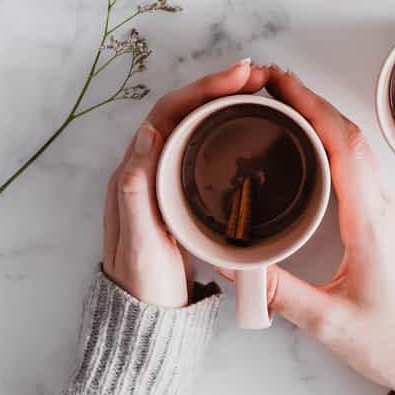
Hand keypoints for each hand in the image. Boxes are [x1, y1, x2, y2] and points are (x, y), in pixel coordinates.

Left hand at [103, 59, 270, 307]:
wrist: (147, 319)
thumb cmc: (142, 283)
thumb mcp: (139, 241)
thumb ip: (138, 191)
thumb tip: (147, 133)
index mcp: (135, 172)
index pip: (168, 113)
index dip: (202, 89)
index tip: (237, 77)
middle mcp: (148, 168)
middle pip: (184, 111)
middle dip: (218, 86)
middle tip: (257, 75)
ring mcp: (166, 178)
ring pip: (196, 125)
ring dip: (225, 102)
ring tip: (259, 89)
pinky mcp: (183, 192)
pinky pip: (204, 146)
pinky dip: (227, 127)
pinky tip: (249, 125)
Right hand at [236, 69, 394, 391]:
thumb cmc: (391, 342)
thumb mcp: (328, 323)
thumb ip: (279, 293)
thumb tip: (233, 266)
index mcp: (371, 222)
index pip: (343, 147)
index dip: (311, 107)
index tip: (279, 83)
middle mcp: (384, 207)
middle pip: (348, 135)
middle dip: (309, 100)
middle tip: (266, 81)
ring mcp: (388, 210)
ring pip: (356, 147)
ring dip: (320, 117)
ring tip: (279, 101)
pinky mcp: (386, 220)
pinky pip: (358, 166)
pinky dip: (330, 141)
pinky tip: (306, 143)